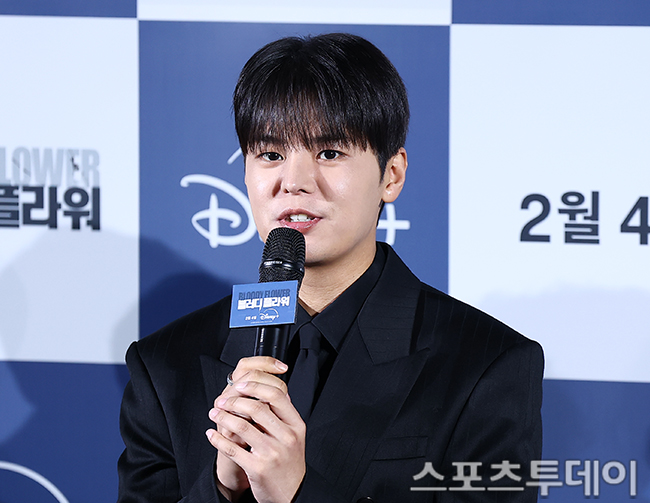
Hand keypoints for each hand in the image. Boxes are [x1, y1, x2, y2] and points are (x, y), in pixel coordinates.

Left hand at [207, 357, 305, 502]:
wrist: (293, 494)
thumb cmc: (290, 463)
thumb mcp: (295, 436)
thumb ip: (285, 415)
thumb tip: (271, 390)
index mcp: (296, 425)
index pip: (276, 395)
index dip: (255, 386)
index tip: (240, 385)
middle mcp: (287, 438)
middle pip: (257, 408)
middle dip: (234, 400)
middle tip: (222, 400)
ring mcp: (272, 453)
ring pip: (242, 426)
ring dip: (223, 417)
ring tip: (214, 413)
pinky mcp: (257, 468)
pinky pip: (232, 449)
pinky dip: (218, 439)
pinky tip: (211, 434)